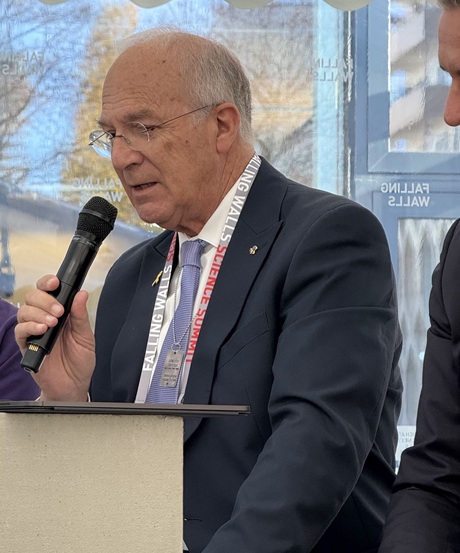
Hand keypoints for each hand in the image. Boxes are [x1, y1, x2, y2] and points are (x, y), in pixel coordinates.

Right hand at [15, 275, 95, 400]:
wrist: (73, 385)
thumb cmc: (80, 360)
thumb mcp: (86, 336)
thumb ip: (81, 316)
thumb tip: (81, 294)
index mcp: (60, 313)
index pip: (48, 290)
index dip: (48, 283)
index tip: (55, 283)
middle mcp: (45, 318)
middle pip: (33, 296)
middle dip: (45, 300)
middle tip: (59, 311)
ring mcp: (34, 331)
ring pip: (24, 311)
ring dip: (38, 313)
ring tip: (52, 323)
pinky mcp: (26, 345)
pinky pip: (20, 331)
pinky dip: (29, 327)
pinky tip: (41, 330)